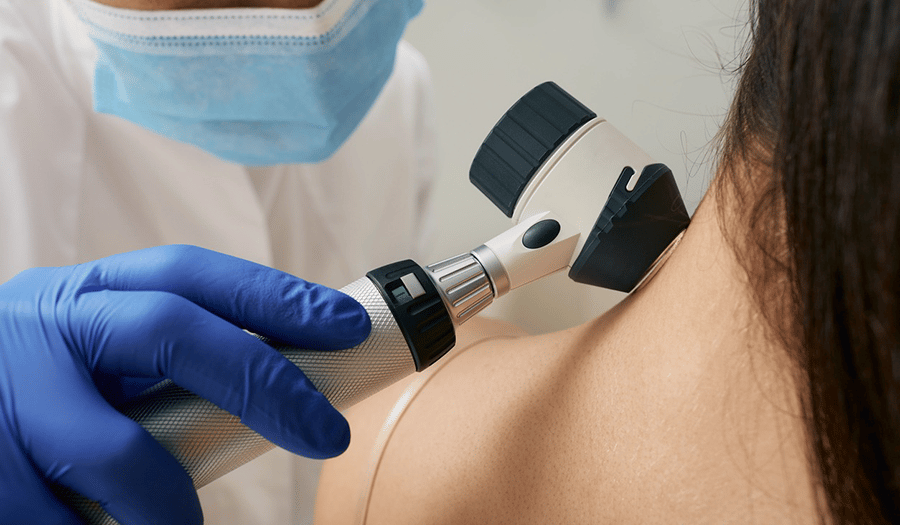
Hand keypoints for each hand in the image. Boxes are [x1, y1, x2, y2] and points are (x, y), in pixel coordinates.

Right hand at [0, 245, 369, 524]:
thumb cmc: (42, 394)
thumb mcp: (96, 354)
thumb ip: (169, 362)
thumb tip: (286, 391)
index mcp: (88, 293)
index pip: (191, 275)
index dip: (275, 297)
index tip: (345, 328)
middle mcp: (45, 326)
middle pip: (171, 331)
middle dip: (262, 382)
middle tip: (327, 435)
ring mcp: (7, 394)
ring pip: (117, 453)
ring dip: (169, 502)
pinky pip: (61, 519)